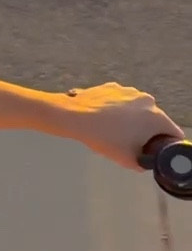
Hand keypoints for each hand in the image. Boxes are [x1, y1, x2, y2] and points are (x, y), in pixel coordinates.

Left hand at [62, 82, 184, 170]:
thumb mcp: (128, 160)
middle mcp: (147, 101)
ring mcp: (130, 92)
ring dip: (130, 120)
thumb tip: (144, 161)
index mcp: (156, 117)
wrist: (75, 117)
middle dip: (146, 132)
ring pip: (137, 110)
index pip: (174, 134)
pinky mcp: (114, 87)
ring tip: (113, 132)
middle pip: (155, 121)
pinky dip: (116, 110)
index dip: (167, 144)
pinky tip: (103, 120)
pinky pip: (121, 102)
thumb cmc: (104, 138)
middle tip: (130, 144)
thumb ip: (143, 162)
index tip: (156, 150)